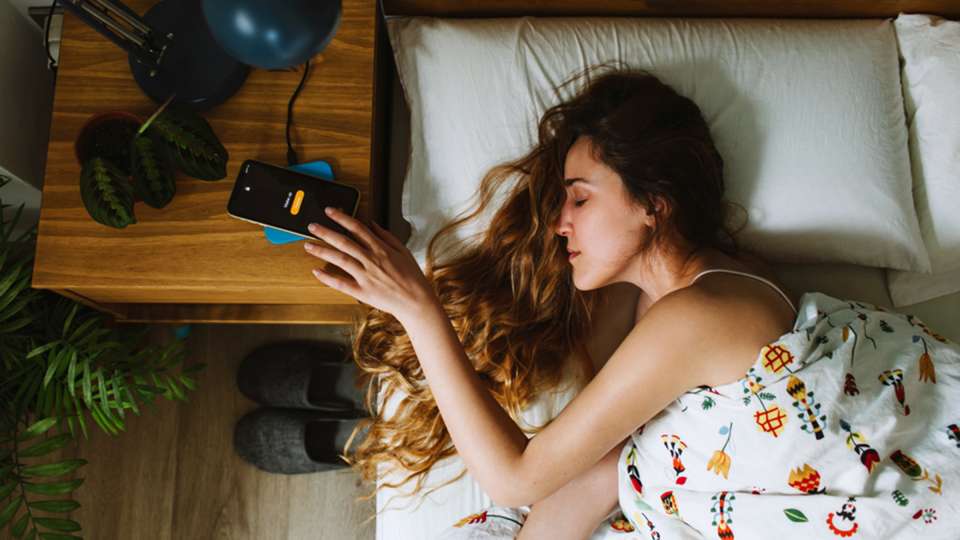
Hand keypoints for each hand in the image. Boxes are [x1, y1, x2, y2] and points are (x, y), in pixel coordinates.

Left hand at [304, 207, 437, 321]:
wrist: (417, 301)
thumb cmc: (412, 277)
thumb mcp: (403, 251)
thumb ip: (386, 236)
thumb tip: (372, 224)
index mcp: (381, 249)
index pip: (357, 228)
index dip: (342, 217)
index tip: (330, 211)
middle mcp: (371, 260)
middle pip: (344, 242)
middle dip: (326, 232)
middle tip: (312, 226)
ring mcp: (365, 276)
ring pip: (340, 259)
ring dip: (322, 251)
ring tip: (308, 245)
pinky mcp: (362, 292)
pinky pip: (341, 284)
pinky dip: (328, 278)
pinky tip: (317, 271)